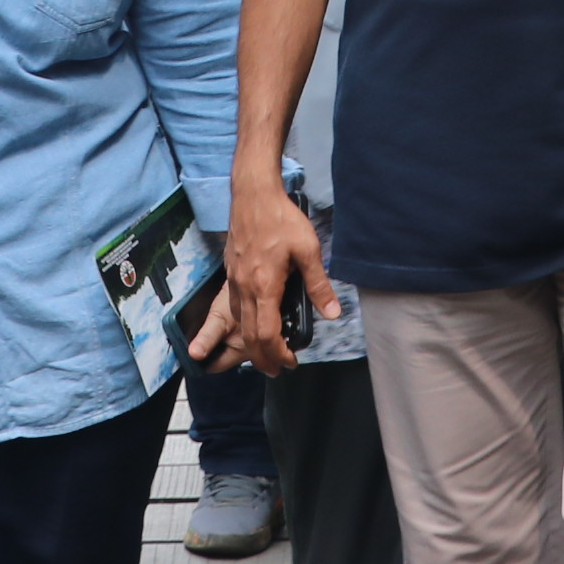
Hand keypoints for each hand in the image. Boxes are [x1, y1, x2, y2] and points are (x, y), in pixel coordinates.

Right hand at [214, 181, 334, 375]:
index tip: (290, 361)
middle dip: (262, 358)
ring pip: (239, 323)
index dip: (278, 353)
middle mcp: (244, 288)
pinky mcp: (231, 272)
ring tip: (266, 352)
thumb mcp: (307, 249)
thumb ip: (318, 285)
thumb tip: (333, 313)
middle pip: (248, 336)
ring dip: (251, 343)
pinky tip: (255, 321)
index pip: (267, 334)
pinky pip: (234, 307)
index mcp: (264, 286)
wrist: (252, 193)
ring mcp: (234, 280)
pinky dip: (244, 324)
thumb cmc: (279, 218)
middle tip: (276, 369)